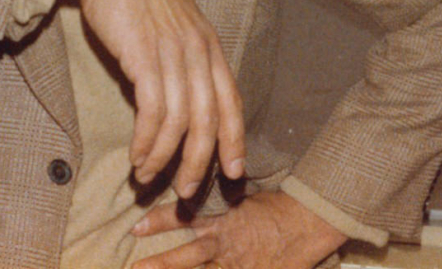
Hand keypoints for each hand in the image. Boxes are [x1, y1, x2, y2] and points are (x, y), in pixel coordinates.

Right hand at [29, 0, 244, 196]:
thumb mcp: (171, 19)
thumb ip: (183, 51)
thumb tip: (182, 88)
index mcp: (208, 42)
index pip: (231, 101)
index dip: (234, 140)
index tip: (233, 172)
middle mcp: (198, 51)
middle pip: (209, 121)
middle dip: (200, 164)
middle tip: (186, 193)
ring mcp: (173, 54)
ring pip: (181, 124)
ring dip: (164, 159)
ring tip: (149, 178)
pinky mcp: (145, 58)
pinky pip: (153, 114)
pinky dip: (146, 143)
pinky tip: (137, 157)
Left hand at [130, 190, 347, 268]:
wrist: (306, 224)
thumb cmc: (272, 204)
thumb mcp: (240, 193)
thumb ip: (214, 195)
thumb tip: (189, 181)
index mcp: (221, 218)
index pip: (183, 217)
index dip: (159, 221)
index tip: (136, 226)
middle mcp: (225, 244)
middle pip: (188, 257)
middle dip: (162, 263)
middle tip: (135, 268)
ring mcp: (236, 266)